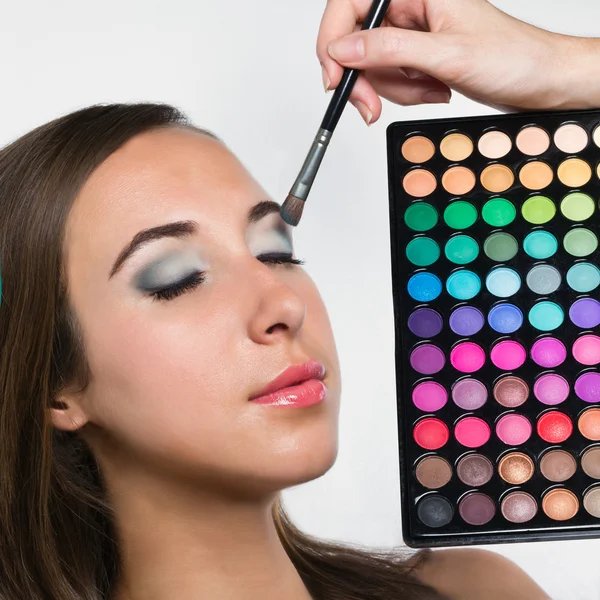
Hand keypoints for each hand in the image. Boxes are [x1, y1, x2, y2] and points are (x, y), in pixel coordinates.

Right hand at [317, 0, 597, 123]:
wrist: (538, 80)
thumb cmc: (511, 56)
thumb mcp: (446, 54)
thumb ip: (390, 48)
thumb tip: (343, 50)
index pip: (351, 5)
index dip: (334, 42)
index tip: (335, 79)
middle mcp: (411, 5)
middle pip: (356, 41)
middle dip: (366, 79)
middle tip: (372, 108)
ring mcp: (413, 31)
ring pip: (372, 65)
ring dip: (396, 90)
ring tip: (431, 89)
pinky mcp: (417, 54)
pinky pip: (390, 78)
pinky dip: (407, 93)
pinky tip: (434, 89)